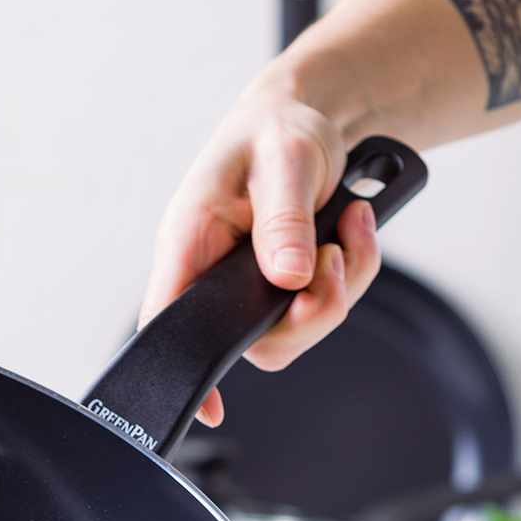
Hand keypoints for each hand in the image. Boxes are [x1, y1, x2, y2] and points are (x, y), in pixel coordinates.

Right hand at [141, 79, 380, 426]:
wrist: (308, 112)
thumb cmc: (277, 127)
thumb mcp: (284, 159)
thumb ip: (284, 220)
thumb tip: (289, 277)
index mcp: (190, 239)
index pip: (168, 320)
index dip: (184, 369)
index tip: (210, 407)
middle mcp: (212, 270)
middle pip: (251, 340)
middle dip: (310, 313)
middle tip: (332, 261)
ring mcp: (248, 282)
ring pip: (295, 328)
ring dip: (341, 287)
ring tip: (349, 226)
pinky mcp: (281, 283)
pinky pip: (321, 306)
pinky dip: (352, 272)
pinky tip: (351, 227)